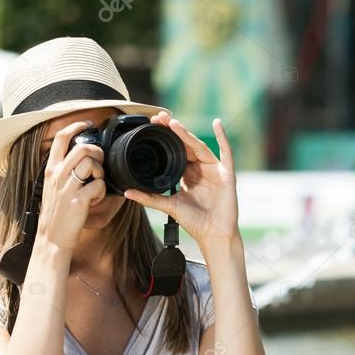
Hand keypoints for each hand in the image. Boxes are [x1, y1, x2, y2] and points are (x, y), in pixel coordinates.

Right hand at [38, 120, 105, 251]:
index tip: (88, 124)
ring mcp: (67, 188)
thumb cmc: (56, 211)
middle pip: (82, 148)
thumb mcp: (53, 186)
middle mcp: (57, 175)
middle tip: (100, 163)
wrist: (52, 236)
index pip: (60, 138)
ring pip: (92, 164)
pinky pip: (99, 186)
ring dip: (100, 172)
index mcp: (51, 169)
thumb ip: (63, 170)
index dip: (76, 126)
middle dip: (97, 152)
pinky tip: (96, 198)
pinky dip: (102, 191)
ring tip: (97, 183)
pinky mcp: (78, 201)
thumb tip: (82, 157)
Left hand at [123, 112, 239, 246]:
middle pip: (186, 145)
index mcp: (187, 174)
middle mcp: (200, 169)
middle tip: (159, 118)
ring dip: (187, 134)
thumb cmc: (195, 222)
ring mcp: (214, 170)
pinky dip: (223, 137)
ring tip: (174, 124)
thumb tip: (127, 192)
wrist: (213, 235)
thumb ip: (149, 198)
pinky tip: (218, 124)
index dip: (165, 138)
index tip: (152, 126)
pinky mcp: (227, 174)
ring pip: (200, 147)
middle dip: (173, 132)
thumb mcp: (169, 206)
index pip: (175, 151)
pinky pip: (226, 152)